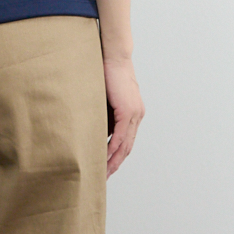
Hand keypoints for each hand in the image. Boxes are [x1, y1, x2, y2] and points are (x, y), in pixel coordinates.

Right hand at [103, 54, 143, 177]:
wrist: (114, 57)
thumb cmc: (107, 73)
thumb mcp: (105, 99)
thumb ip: (104, 115)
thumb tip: (96, 130)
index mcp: (133, 113)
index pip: (126, 140)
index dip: (117, 156)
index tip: (106, 167)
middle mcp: (137, 115)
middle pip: (127, 147)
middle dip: (115, 164)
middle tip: (104, 177)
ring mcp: (134, 114)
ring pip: (125, 144)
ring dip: (114, 160)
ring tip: (104, 172)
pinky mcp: (128, 110)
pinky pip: (121, 136)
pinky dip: (113, 148)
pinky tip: (105, 158)